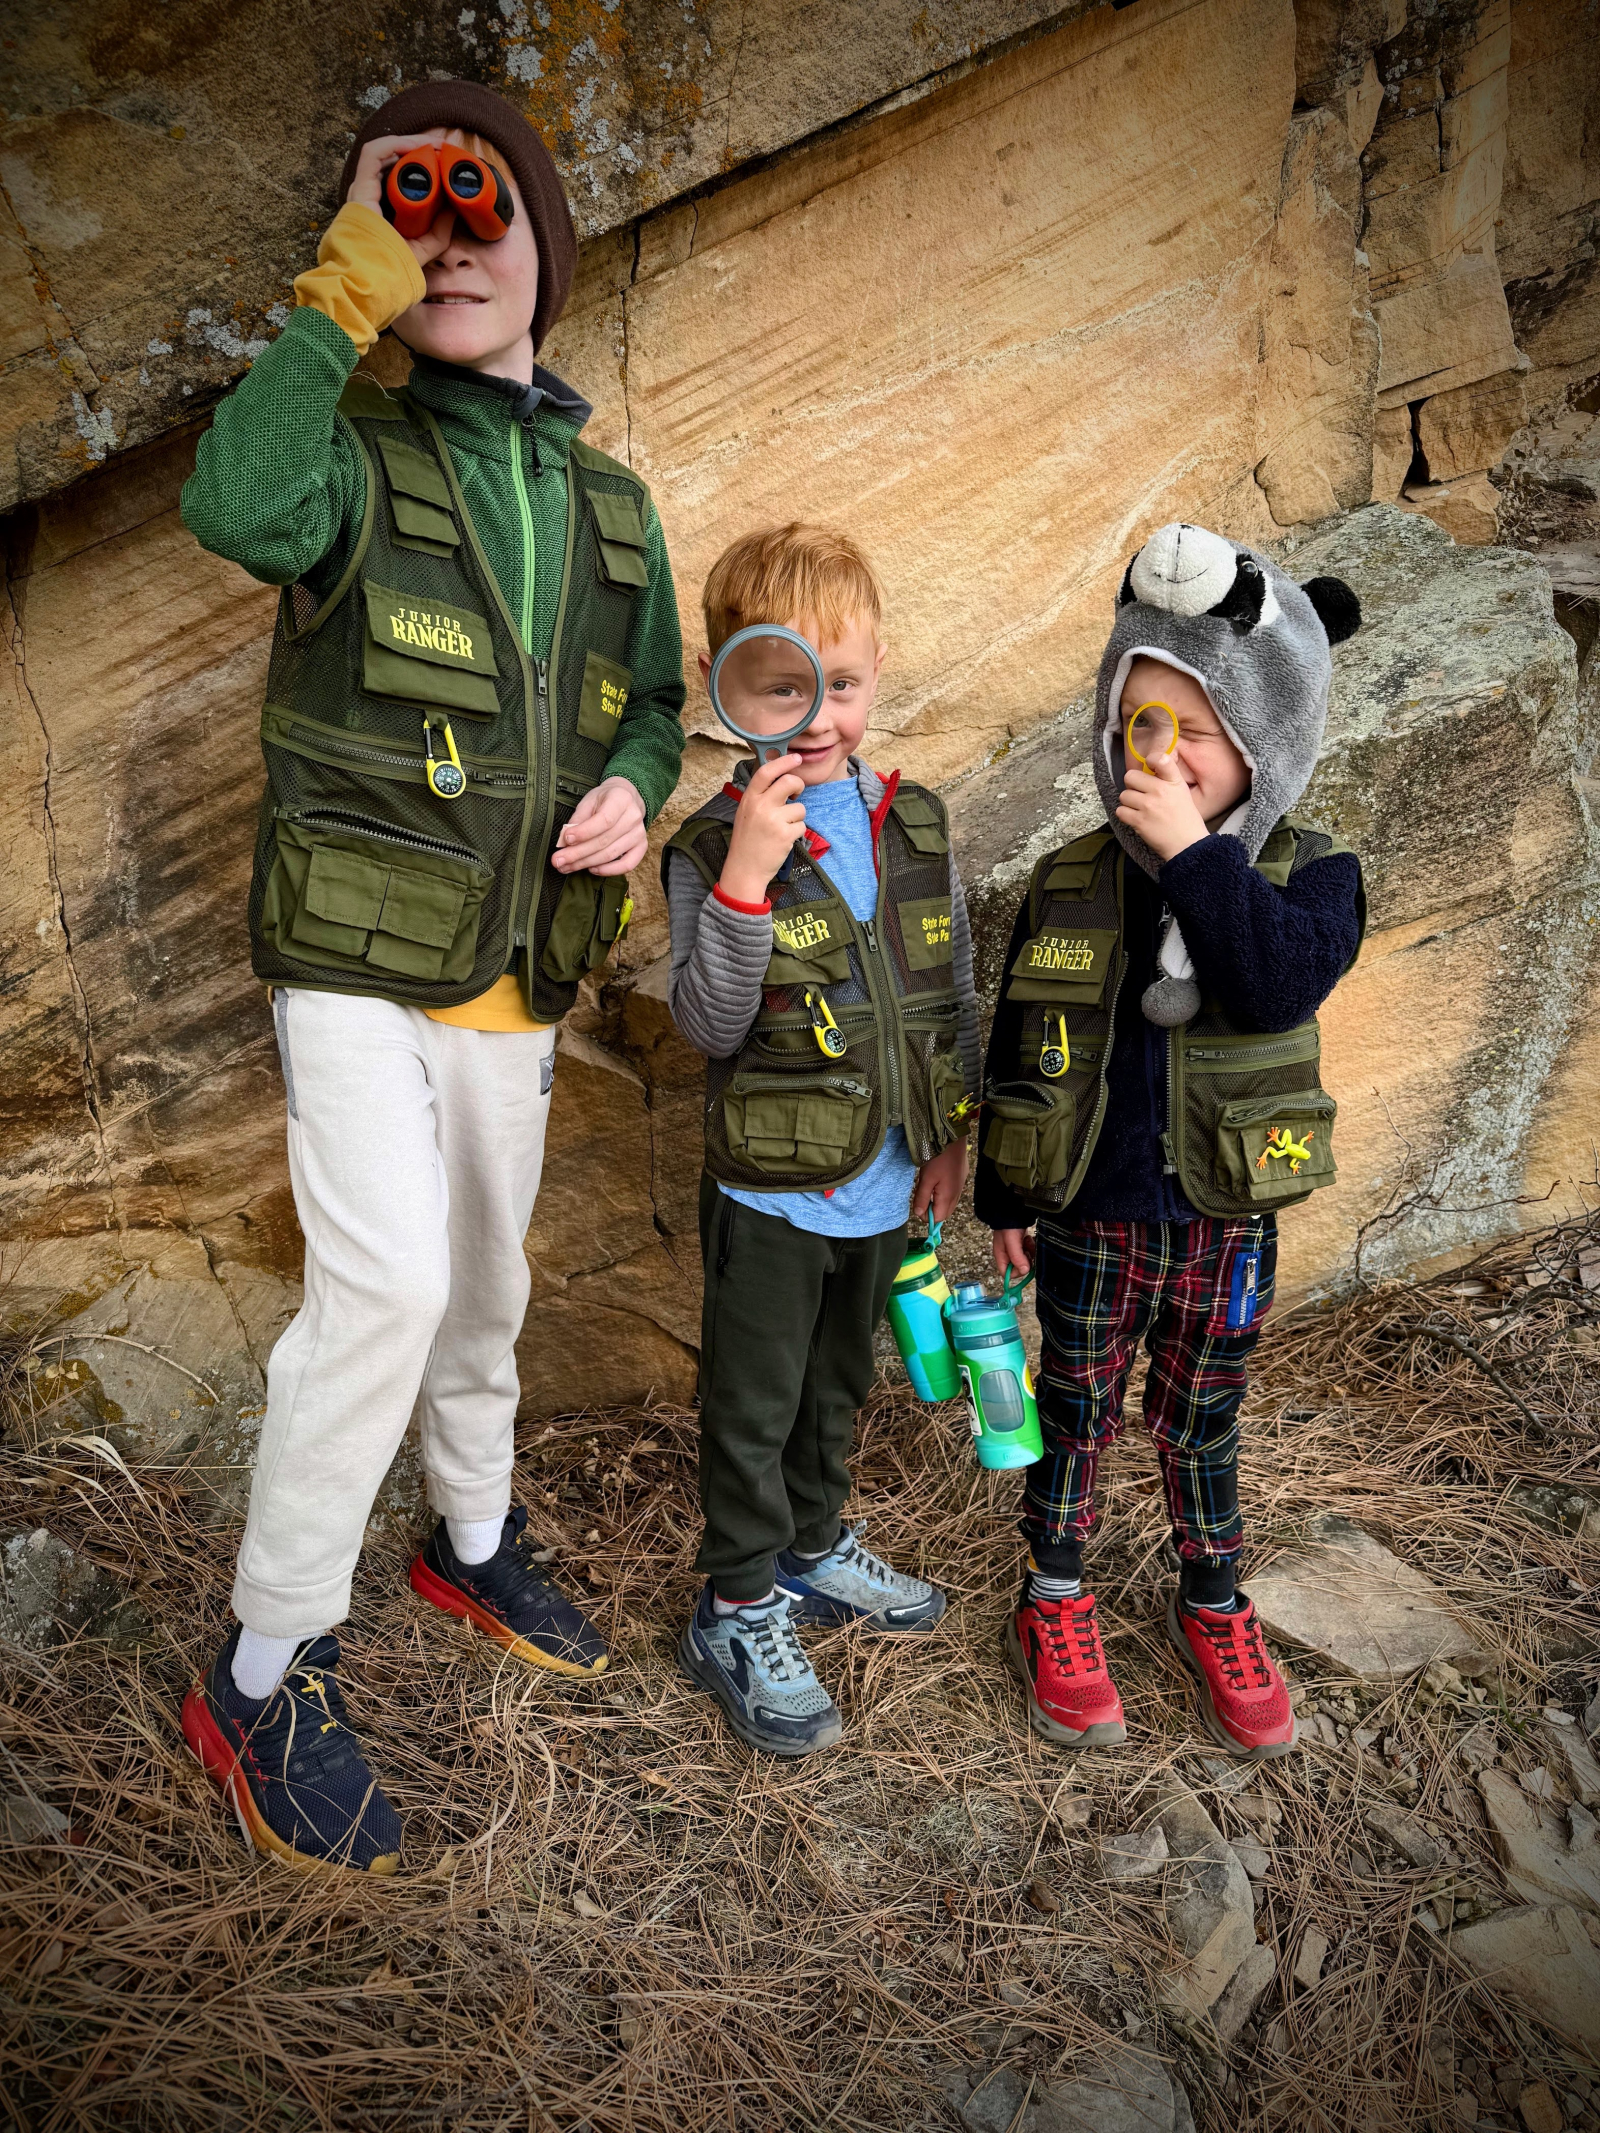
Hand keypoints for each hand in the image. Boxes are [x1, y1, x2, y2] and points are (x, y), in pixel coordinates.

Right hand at [345, 132, 457, 269]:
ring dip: (411, 144)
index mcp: (379, 213)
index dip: (421, 167)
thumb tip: (455, 212)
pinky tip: (418, 145)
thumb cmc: (389, 275)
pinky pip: (374, 154)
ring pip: (384, 154)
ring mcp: (362, 193)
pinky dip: (396, 144)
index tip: (444, 164)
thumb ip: (438, 234)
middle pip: (392, 164)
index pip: (398, 179)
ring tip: (436, 145)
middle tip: (445, 150)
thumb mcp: (422, 252)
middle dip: (419, 151)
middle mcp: (368, 199)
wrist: (367, 286)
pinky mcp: (360, 189)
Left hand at [551, 777, 646, 875]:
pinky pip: (627, 865)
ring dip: (586, 863)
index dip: (584, 832)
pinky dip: (608, 870)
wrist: (626, 798)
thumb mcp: (588, 801)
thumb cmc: (604, 800)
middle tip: (558, 861)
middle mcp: (633, 817)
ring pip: (611, 854)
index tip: (566, 839)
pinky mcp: (641, 846)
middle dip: (578, 853)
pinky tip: (592, 869)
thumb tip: (565, 841)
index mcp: (621, 799)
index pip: (604, 820)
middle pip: (604, 841)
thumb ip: (577, 819)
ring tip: (567, 867)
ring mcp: (639, 833)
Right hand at [719, 754, 805, 903]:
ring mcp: (773, 820)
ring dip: (796, 818)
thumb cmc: (747, 841)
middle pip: (789, 782)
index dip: (783, 761)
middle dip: (799, 785)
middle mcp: (761, 806)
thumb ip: (761, 796)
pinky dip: (797, 833)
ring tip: (783, 828)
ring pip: (800, 808)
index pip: (766, 771)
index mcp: (749, 799)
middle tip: (796, 794)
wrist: (744, 869)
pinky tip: (784, 840)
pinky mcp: (785, 835)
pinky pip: (802, 826)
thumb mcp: (746, 813)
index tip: (796, 758)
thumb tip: (782, 779)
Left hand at [912, 1139, 967, 1223]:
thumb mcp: (926, 1178)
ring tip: (928, 1189)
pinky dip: (944, 1194)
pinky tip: (937, 1182)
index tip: (918, 1207)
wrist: (953, 1138)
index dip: (927, 1216)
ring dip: (938, 1202)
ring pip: (950, 1203)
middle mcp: (957, 1193)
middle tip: (922, 1199)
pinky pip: (953, 1192)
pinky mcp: (961, 1177)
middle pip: (945, 1212)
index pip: (939, 1218)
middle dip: (933, 1211)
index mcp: (948, 1196)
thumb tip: (918, 1214)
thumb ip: (922, 1198)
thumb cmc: (938, 1158)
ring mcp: (960, 1185)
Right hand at [992, 1227, 1034, 1279]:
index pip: (1006, 1274)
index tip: (1025, 1264)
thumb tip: (1025, 1271)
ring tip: (1028, 1242)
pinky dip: (1031, 1247)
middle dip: (1025, 1261)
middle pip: (1018, 1268)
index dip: (1017, 1272)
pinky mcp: (1021, 1244)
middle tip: (1027, 1251)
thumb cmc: (1009, 1225)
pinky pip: (1028, 1251)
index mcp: (1001, 1256)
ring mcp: (1014, 1250)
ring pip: (1025, 1260)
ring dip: (1029, 1253)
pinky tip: (1029, 1238)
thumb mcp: (1012, 1242)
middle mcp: (1007, 1255)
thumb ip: (1017, 1257)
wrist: (1013, 1210)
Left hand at [1114, 747, 1208, 862]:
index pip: (1160, 758)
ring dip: (1128, 802)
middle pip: (1130, 776)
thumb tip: (1147, 772)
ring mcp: (1148, 805)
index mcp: (1174, 782)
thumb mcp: (1182, 792)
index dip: (1150, 760)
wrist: (1187, 844)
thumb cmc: (1185, 819)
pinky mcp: (1139, 821)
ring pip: (1123, 795)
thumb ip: (1166, 780)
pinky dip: (1125, 815)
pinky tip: (1136, 818)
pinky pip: (1120, 811)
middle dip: (1132, 785)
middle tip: (1140, 794)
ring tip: (1140, 809)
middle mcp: (1160, 790)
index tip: (1150, 766)